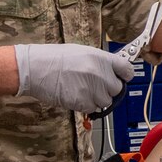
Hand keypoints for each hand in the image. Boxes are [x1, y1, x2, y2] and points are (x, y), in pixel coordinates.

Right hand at [13, 43, 135, 113]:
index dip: (125, 76)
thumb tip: (109, 72)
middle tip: (94, 87)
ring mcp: (92, 89)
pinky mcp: (83, 101)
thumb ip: (99, 62)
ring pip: (105, 102)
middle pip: (117, 89)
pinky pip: (92, 108)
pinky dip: (85, 106)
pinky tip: (74, 96)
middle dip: (108, 90)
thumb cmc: (53, 58)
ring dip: (96, 99)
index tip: (122, 79)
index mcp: (101, 58)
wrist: (35, 68)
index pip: (127, 70)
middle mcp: (100, 73)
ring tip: (80, 90)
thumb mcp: (81, 52)